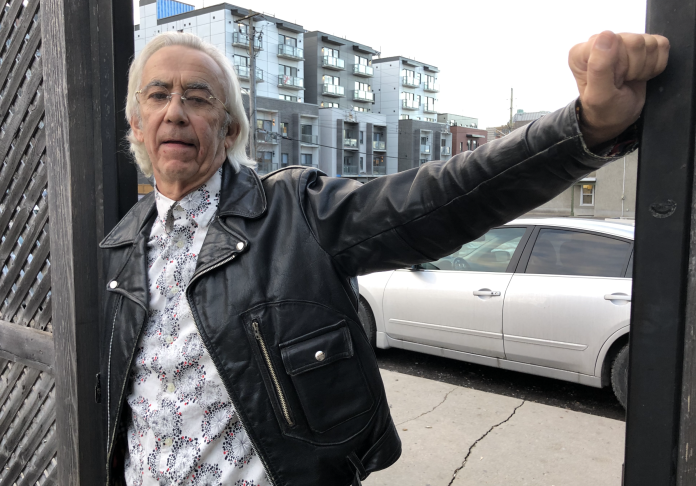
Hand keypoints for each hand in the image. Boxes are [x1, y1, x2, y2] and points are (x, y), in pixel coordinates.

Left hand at [569, 31, 669, 148]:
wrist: (617, 118)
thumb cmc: (604, 110)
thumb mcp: (599, 95)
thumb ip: (599, 66)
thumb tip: (606, 34)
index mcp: (582, 52)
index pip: (615, 41)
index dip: (621, 65)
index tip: (613, 80)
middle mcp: (600, 41)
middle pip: (636, 41)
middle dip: (634, 68)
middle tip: (622, 81)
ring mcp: (622, 40)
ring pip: (650, 43)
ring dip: (644, 68)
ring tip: (630, 79)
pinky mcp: (641, 44)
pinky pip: (661, 45)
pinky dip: (655, 65)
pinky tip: (640, 74)